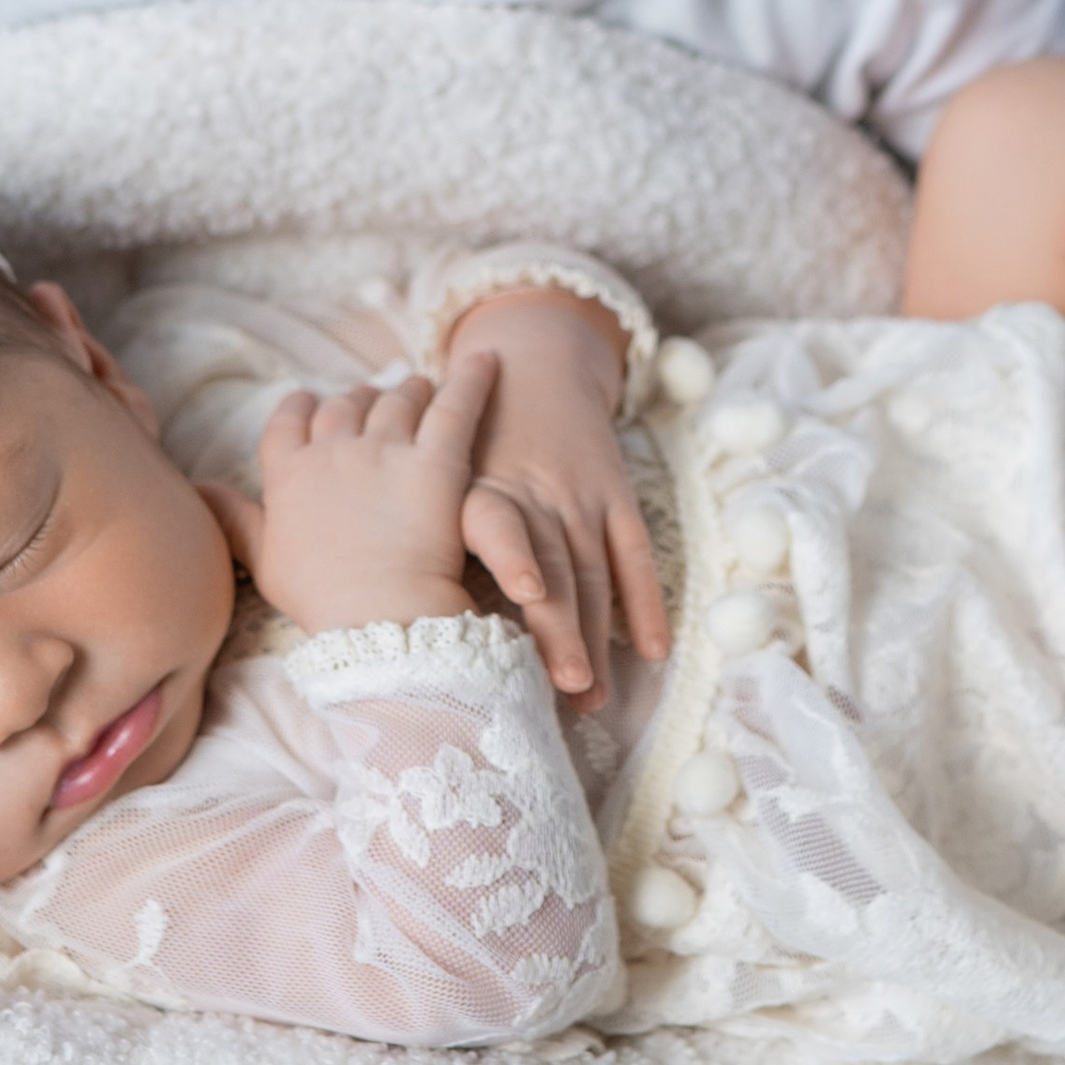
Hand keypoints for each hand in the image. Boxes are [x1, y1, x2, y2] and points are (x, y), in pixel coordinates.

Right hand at [208, 349, 496, 638]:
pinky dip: (474, 380)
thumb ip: (233, 518)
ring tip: (420, 387)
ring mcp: (387, 450)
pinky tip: (488, 361)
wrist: (377, 616)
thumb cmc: (320, 599)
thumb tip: (195, 489)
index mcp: (290, 473)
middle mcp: (335, 450)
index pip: (291, 419)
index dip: (303, 407)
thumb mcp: (262, 561)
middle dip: (359, 400)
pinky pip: (457, 406)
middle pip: (346, 406)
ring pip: (398, 400)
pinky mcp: (438, 460)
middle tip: (374, 402)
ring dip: (408, 391)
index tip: (312, 403)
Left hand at [445, 289, 668, 707]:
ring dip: (596, 637)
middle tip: (563, 691)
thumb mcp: (442, 477)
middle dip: (560, 634)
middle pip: (553, 568)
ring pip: (594, 572)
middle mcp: (533, 491)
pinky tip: (654, 650)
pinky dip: (647, 603)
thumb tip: (410, 621)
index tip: (523, 604)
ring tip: (590, 697)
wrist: (533, 367)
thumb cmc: (473, 447)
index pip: (498, 526)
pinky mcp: (616, 496)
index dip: (514, 561)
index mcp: (479, 488)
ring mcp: (580, 495)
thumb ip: (430, 540)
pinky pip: (635, 554)